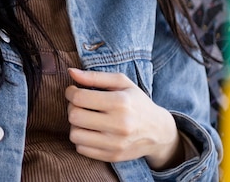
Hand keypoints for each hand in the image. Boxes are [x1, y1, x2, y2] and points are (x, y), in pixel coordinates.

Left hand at [65, 68, 183, 169]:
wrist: (158, 131)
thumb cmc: (136, 102)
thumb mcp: (121, 82)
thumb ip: (95, 76)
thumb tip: (71, 72)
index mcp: (120, 102)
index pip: (79, 98)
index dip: (70, 92)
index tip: (73, 91)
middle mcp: (119, 125)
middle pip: (75, 116)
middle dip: (71, 107)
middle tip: (78, 104)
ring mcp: (116, 143)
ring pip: (75, 135)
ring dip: (74, 125)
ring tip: (84, 118)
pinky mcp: (113, 156)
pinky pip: (81, 149)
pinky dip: (81, 139)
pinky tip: (90, 131)